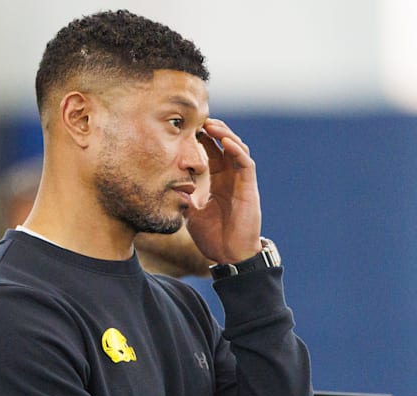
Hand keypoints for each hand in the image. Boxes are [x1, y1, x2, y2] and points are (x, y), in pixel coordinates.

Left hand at [185, 118, 261, 264]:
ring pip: (237, 149)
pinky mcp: (249, 188)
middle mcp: (231, 178)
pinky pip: (246, 163)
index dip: (202, 140)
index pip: (212, 154)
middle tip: (199, 119)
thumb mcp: (191, 214)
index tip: (187, 128)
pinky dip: (237, 151)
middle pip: (225, 146)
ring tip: (212, 125)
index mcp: (218, 182)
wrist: (229, 255)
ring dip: (226, 135)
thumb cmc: (213, 237)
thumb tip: (167, 188)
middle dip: (214, 131)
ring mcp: (241, 182)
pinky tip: (226, 141)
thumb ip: (184, 198)